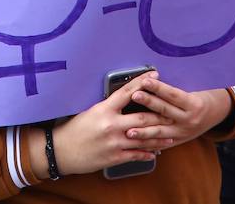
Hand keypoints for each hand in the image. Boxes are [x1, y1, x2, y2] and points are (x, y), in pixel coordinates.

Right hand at [24, 70, 172, 176]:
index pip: (127, 92)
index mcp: (104, 110)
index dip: (142, 83)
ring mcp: (114, 143)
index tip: (155, 76)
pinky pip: (136, 154)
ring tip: (171, 134)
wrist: (62, 150)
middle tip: (172, 111)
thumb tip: (125, 100)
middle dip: (159, 115)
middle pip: (142, 118)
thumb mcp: (90, 112)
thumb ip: (109, 107)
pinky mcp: (115, 157)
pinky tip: (155, 152)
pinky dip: (147, 153)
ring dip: (159, 137)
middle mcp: (111, 125)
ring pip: (143, 138)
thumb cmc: (75, 129)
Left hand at [125, 79, 232, 145]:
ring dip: (143, 131)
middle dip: (148, 103)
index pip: (173, 95)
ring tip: (128, 129)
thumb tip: (154, 76)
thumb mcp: (194, 88)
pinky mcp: (178, 141)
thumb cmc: (200, 96)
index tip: (145, 81)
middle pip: (165, 111)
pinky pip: (161, 144)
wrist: (215, 114)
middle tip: (133, 95)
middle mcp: (189, 120)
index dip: (159, 88)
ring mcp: (183, 133)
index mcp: (194, 104)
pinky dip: (148, 144)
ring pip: (161, 132)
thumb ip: (175, 88)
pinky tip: (136, 144)